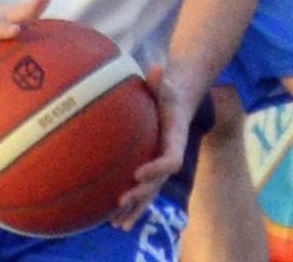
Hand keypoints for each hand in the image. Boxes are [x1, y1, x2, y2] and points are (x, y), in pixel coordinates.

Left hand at [112, 65, 188, 230]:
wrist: (180, 96)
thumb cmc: (170, 86)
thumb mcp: (168, 80)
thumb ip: (162, 78)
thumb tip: (156, 68)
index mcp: (176, 136)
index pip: (171, 159)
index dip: (157, 169)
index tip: (139, 173)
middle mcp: (171, 154)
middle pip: (160, 182)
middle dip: (142, 194)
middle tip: (123, 198)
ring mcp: (161, 163)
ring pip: (151, 192)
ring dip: (136, 209)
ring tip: (118, 224)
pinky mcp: (151, 166)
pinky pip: (142, 188)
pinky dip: (131, 204)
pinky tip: (112, 218)